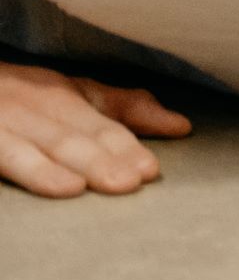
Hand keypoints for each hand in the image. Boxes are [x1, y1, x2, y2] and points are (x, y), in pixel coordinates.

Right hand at [0, 60, 188, 197]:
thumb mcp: (67, 93)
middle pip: (73, 134)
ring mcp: (3, 120)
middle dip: (106, 157)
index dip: (125, 145)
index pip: (98, 122)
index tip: (150, 170)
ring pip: (43, 144)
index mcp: (57, 93)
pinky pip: (6, 155)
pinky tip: (60, 187)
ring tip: (110, 184)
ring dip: (76, 164)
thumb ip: (121, 109)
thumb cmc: (16, 94)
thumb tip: (181, 126)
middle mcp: (30, 103)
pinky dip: (34, 170)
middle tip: (136, 180)